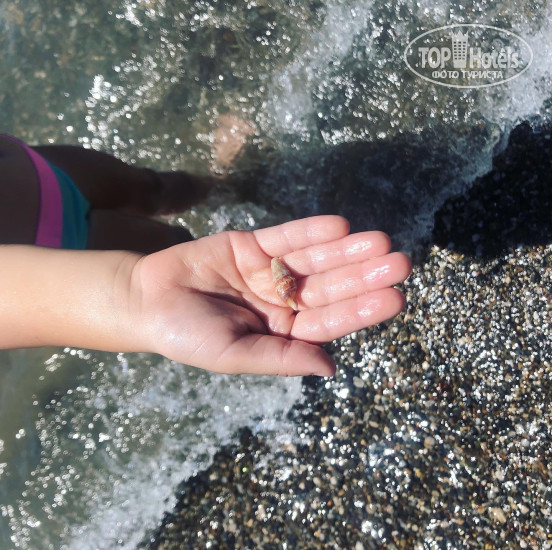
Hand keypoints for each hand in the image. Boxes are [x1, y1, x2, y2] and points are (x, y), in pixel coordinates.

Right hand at [133, 216, 410, 375]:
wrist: (145, 300)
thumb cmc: (186, 335)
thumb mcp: (234, 355)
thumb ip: (281, 358)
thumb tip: (331, 367)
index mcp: (282, 332)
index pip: (330, 321)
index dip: (362, 309)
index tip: (396, 298)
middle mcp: (282, 301)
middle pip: (330, 286)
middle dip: (363, 274)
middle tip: (400, 262)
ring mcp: (269, 271)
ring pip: (315, 259)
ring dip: (346, 249)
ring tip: (378, 240)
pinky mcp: (253, 245)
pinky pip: (287, 236)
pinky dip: (311, 231)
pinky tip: (339, 226)